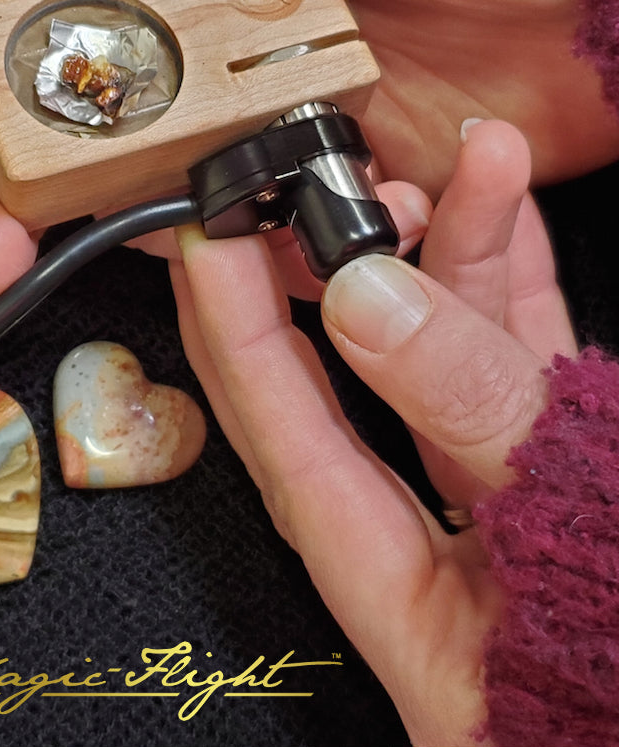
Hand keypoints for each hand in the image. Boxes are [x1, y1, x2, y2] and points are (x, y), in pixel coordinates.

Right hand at [0, 0, 618, 297]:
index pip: (46, 3)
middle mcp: (214, 50)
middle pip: (75, 123)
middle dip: (1, 181)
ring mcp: (267, 128)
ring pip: (149, 195)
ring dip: (90, 240)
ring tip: (36, 266)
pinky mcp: (329, 192)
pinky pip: (257, 244)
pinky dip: (238, 260)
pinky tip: (258, 252)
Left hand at [169, 119, 576, 744]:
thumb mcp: (585, 525)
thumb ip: (473, 416)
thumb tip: (365, 305)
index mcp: (417, 624)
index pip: (290, 444)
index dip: (238, 328)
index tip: (211, 236)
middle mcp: (443, 568)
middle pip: (344, 393)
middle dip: (330, 271)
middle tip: (313, 185)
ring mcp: (501, 519)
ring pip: (442, 360)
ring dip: (451, 254)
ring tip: (466, 167)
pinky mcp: (558, 480)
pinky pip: (515, 366)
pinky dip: (511, 288)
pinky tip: (502, 218)